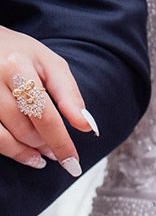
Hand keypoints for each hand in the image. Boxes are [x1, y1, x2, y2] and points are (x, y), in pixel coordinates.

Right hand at [0, 26, 98, 175]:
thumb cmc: (20, 54)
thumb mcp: (50, 64)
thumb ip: (70, 95)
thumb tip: (87, 126)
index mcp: (17, 67)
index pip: (45, 115)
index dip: (61, 142)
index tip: (74, 161)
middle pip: (25, 128)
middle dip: (47, 145)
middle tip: (60, 154)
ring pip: (4, 136)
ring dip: (28, 152)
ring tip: (43, 156)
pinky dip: (9, 150)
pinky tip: (24, 154)